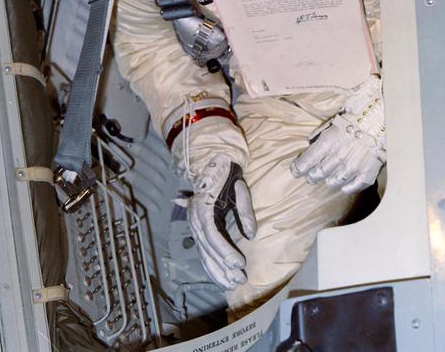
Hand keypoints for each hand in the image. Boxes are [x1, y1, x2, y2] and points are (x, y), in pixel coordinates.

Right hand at [187, 154, 255, 288]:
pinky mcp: (198, 228)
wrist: (211, 160)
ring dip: (216, 270)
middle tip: (238, 280)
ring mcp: (194, 225)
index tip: (239, 264)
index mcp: (202, 208)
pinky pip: (203, 250)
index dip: (225, 252)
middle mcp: (194, 219)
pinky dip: (211, 264)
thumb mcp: (239, 189)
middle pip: (206, 250)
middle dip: (222, 268)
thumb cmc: (226, 173)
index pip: (212, 236)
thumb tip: (251, 235)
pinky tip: (220, 276)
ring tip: (231, 284)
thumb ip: (244, 212)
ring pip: (203, 253)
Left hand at [290, 74, 385, 192]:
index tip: (295, 170)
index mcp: (327, 143)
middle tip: (310, 176)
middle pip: (318, 174)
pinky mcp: (366, 173)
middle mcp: (337, 157)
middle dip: (312, 175)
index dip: (298, 168)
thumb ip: (322, 133)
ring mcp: (352, 167)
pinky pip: (353, 186)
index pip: (306, 162)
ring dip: (328, 180)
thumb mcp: (335, 119)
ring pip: (333, 182)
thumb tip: (311, 142)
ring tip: (328, 179)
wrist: (384, 116)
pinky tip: (344, 186)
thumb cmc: (359, 114)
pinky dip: (347, 187)